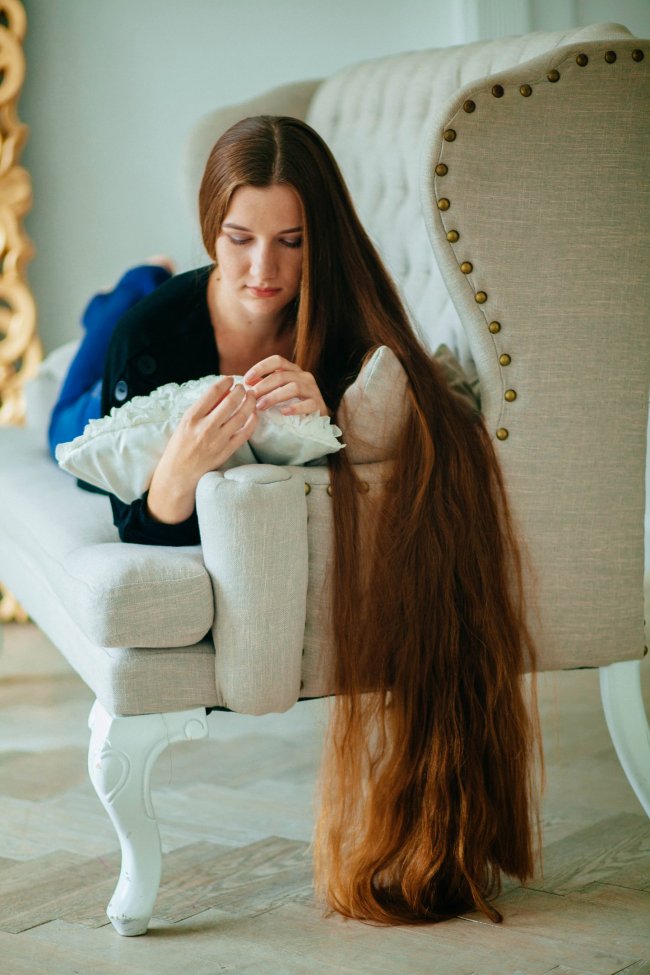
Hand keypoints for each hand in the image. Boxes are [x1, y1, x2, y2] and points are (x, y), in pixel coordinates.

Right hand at [146, 377, 256, 522]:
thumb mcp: (185, 423)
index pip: (212, 392)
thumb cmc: (179, 447)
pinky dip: (253, 421)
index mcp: (191, 418)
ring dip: (249, 402)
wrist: (178, 475)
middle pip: (230, 401)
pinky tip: (254, 414)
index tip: (230, 380)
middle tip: (243, 387)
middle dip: (240, 390)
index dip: (225, 382)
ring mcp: (218, 440)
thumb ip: (202, 409)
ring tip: (251, 396)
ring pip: (241, 415)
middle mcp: (205, 427)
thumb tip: (222, 392)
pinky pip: (245, 433)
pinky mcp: (227, 451)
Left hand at [243, 355, 328, 416]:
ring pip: (294, 388)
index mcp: (293, 370)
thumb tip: (245, 383)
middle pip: (282, 375)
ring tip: (261, 406)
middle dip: (263, 386)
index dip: (261, 368)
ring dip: (274, 396)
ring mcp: (313, 390)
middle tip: (251, 396)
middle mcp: (304, 376)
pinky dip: (295, 407)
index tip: (246, 380)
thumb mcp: (279, 391)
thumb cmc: (293, 403)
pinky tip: (283, 412)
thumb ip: (264, 385)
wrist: (316, 419)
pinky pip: (308, 404)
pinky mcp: (318, 405)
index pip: (277, 361)